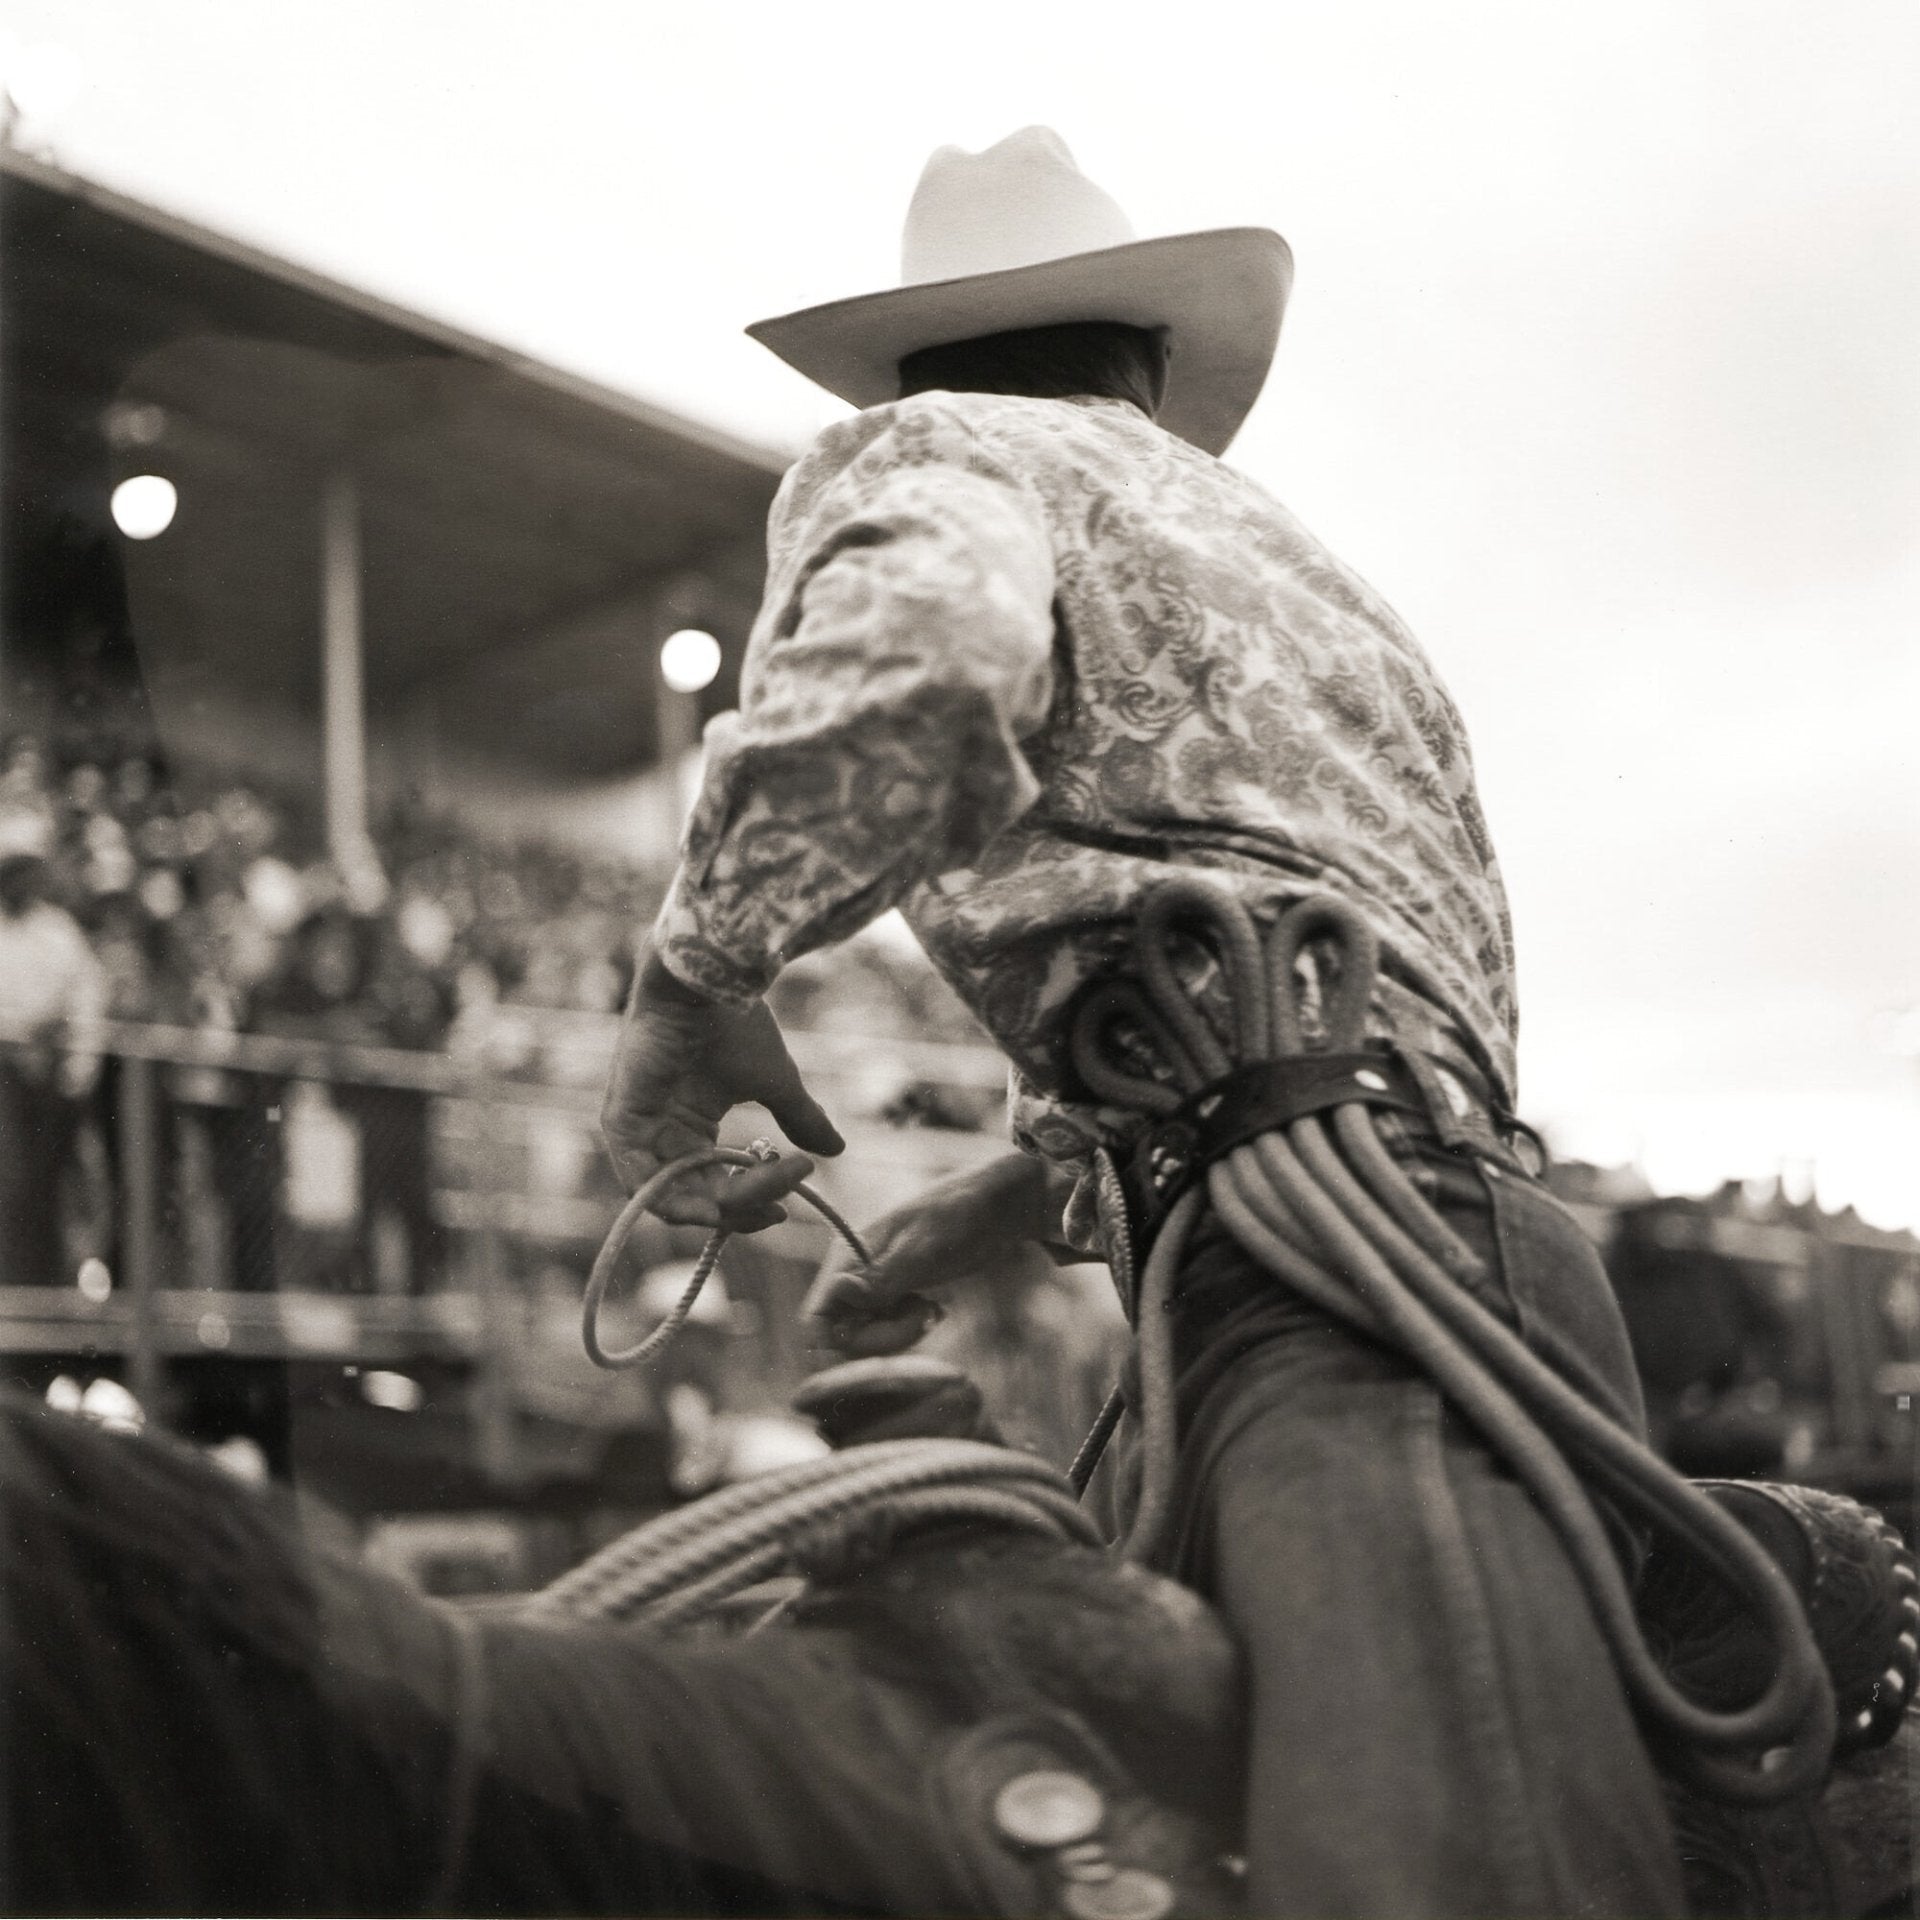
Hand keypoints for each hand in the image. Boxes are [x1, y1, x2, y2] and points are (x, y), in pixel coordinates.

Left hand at [600, 946, 843, 1229]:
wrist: (710, 981)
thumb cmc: (736, 1024)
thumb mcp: (776, 1082)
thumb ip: (800, 1118)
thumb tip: (836, 1149)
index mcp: (690, 1126)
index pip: (713, 1189)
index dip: (750, 1205)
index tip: (789, 1207)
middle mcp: (661, 1134)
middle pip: (697, 1201)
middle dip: (743, 1209)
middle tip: (782, 1203)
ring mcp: (639, 1129)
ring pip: (673, 1200)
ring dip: (722, 1209)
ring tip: (764, 1198)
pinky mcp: (622, 1120)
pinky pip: (640, 1182)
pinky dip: (677, 1203)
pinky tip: (718, 1204)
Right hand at [802, 1152, 1061, 1355]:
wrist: (993, 1207)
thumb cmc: (959, 1214)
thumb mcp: (924, 1247)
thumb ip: (881, 1276)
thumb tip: (838, 1292)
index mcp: (847, 1257)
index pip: (816, 1319)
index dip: (842, 1342)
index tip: (890, 1336)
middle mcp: (851, 1274)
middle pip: (839, 1335)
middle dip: (880, 1341)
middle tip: (923, 1318)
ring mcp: (871, 1287)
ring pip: (862, 1339)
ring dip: (896, 1337)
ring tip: (931, 1312)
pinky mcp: (892, 1296)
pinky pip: (884, 1332)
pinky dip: (907, 1331)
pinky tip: (933, 1311)